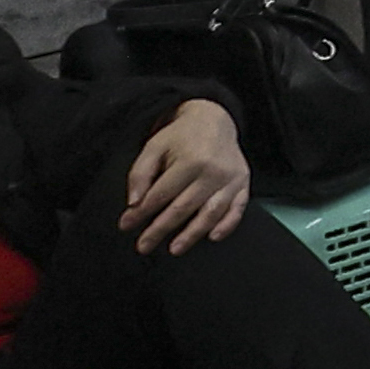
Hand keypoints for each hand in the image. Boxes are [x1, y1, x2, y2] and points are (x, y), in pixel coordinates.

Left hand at [119, 99, 248, 253]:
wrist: (214, 119)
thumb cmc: (181, 136)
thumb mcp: (154, 147)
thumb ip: (140, 173)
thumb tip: (134, 202)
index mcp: (190, 161)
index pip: (161, 194)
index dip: (141, 212)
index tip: (126, 225)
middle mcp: (213, 172)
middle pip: (182, 208)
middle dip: (159, 230)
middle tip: (143, 245)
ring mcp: (230, 179)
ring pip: (210, 214)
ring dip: (191, 235)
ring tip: (174, 249)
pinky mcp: (243, 184)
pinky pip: (237, 209)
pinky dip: (226, 226)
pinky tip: (212, 237)